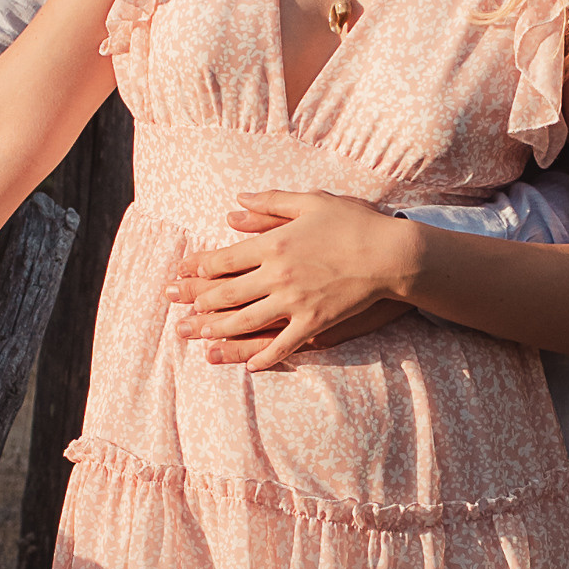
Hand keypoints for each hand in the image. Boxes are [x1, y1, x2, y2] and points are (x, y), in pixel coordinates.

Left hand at [169, 194, 418, 371]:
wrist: (391, 253)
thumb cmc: (353, 223)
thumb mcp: (311, 202)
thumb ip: (270, 203)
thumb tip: (235, 206)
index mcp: (273, 244)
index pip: (224, 259)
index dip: (200, 269)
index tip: (184, 274)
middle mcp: (277, 275)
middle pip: (228, 293)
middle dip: (198, 303)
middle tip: (178, 312)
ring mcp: (295, 302)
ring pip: (246, 321)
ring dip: (219, 331)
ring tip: (200, 338)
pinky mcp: (315, 323)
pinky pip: (283, 345)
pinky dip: (264, 356)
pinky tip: (251, 366)